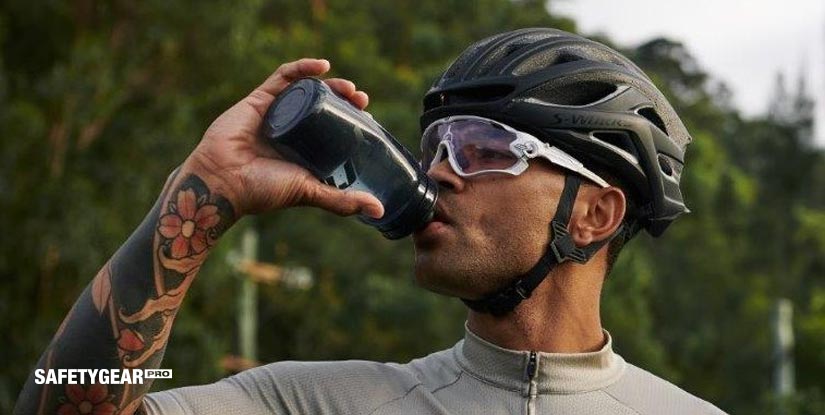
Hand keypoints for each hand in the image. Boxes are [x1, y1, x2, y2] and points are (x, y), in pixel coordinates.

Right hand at [182, 58, 384, 217]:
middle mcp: (291, 131)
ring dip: (330, 84)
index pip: (332, 130)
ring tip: (349, 88)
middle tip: (362, 100)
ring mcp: (275, 113)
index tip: (368, 118)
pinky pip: (282, 77)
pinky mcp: (259, 99)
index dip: (351, 121)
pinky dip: (302, 68)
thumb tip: (380, 209)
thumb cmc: (262, 191)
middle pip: (322, 108)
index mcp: (303, 152)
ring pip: (306, 91)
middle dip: (345, 101)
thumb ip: (342, 201)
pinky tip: (322, 66)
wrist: (222, 182)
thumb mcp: (310, 192)